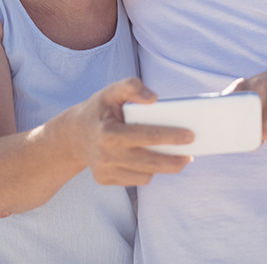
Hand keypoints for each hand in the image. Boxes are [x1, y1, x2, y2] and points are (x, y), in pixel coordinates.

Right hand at [70, 77, 193, 185]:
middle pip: (149, 162)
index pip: (146, 136)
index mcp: (108, 132)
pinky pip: (136, 180)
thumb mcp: (112, 91)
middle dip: (174, 161)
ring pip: (145, 174)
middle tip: (191, 155)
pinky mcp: (105, 180)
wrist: (75, 133)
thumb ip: (131, 86)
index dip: (170, 136)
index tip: (190, 136)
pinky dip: (148, 171)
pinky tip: (153, 161)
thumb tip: (154, 99)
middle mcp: (104, 155)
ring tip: (177, 158)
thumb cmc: (100, 109)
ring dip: (162, 167)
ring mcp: (104, 170)